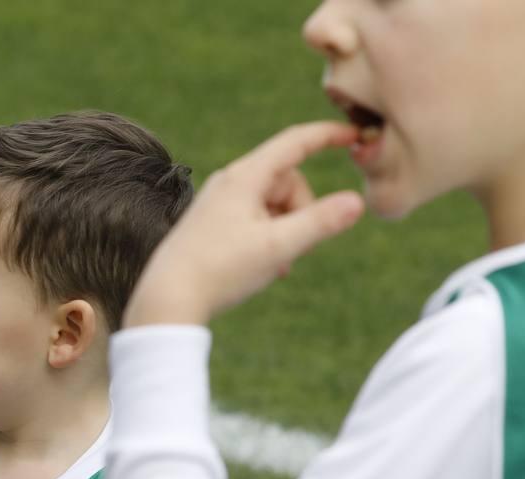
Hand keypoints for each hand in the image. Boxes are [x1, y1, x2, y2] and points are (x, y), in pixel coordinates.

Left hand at [125, 121, 364, 327]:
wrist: (166, 298)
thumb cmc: (220, 271)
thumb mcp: (278, 247)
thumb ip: (319, 223)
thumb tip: (357, 202)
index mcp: (244, 177)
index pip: (295, 142)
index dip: (327, 135)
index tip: (355, 134)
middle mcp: (229, 182)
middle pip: (287, 181)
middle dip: (302, 211)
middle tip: (295, 247)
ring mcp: (219, 202)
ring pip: (273, 204)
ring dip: (286, 229)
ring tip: (277, 263)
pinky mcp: (213, 222)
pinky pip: (255, 219)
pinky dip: (269, 238)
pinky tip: (266, 266)